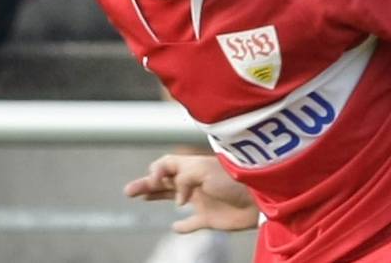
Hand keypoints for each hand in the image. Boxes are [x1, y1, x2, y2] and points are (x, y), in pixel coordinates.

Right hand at [124, 154, 258, 232]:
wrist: (261, 197)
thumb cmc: (234, 179)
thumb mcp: (203, 170)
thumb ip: (183, 179)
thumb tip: (179, 201)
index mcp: (193, 166)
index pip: (167, 163)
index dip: (156, 169)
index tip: (157, 180)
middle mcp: (194, 182)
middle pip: (165, 181)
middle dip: (146, 184)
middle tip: (128, 191)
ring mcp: (202, 199)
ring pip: (173, 198)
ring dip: (156, 197)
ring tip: (139, 197)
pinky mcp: (210, 218)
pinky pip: (192, 223)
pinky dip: (183, 226)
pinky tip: (175, 227)